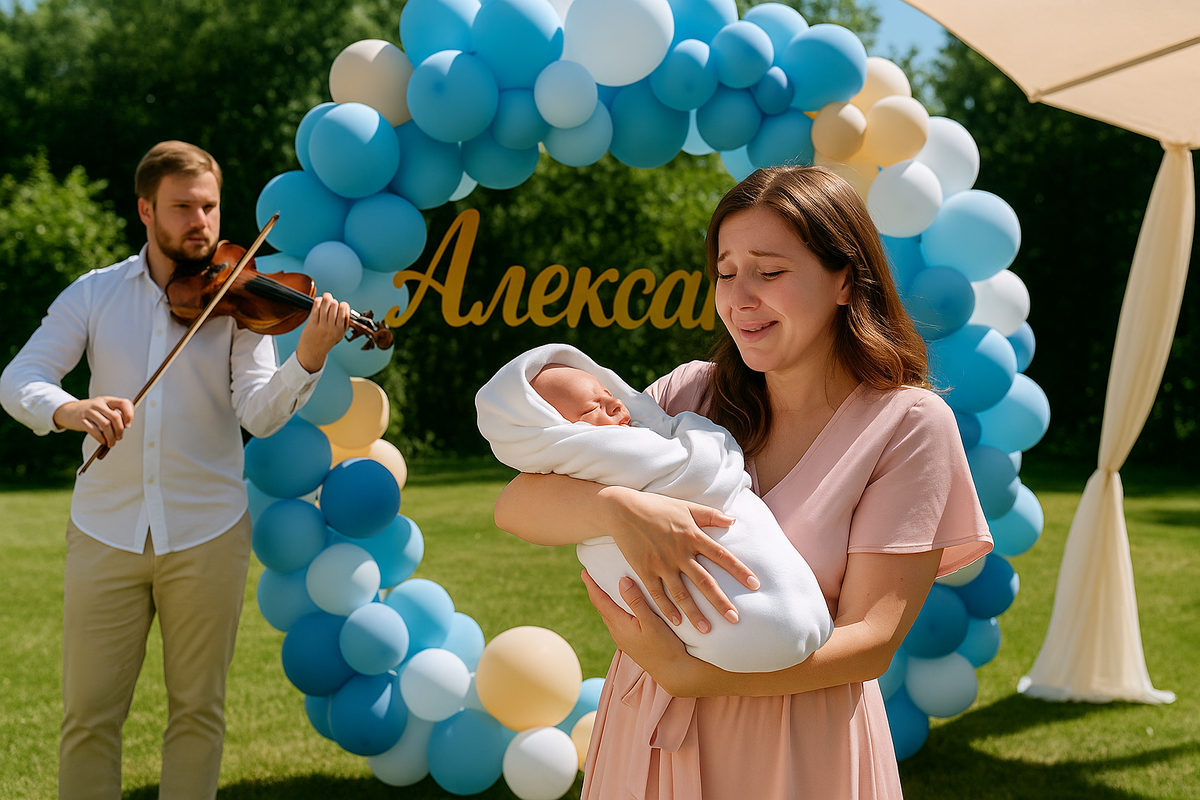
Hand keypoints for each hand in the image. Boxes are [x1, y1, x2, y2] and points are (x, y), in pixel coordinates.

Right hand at [53, 397, 134, 446]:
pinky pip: (95, 431)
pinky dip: (101, 438)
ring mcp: (89, 412)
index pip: (124, 403)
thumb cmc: (90, 412)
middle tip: (119, 437)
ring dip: (111, 437)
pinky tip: (103, 441)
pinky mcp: (82, 421)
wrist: (68, 411)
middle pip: (115, 417)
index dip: (129, 414)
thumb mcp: (102, 408)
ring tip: (111, 442)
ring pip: (106, 425)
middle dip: (120, 430)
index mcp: (107, 400)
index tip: (128, 425)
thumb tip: (124, 427)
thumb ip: (113, 415)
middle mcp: (98, 404)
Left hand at [295, 293, 350, 372]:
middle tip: (330, 300)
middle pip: (335, 305)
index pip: (344, 310)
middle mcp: (333, 328)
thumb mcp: (339, 335)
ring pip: (326, 305)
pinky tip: (318, 301)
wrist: (312, 354)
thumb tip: (343, 306)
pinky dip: (317, 301)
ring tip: (325, 298)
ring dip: (325, 298)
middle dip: (333, 300)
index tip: (339, 305)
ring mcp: (322, 327)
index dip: (342, 304)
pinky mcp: (312, 325)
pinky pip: (316, 308)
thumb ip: (343, 323)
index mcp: (341, 330)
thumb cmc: (325, 342)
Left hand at [584, 570, 698, 695]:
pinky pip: (617, 621)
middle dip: (596, 591)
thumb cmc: (665, 646)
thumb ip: (636, 601)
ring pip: (609, 615)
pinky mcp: (630, 643)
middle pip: (601, 607)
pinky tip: (623, 606)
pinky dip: (615, 609)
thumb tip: (621, 581)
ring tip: (606, 587)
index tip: (584, 571)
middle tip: (593, 575)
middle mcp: (617, 632)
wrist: (673, 672)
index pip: (599, 601)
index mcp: (619, 624)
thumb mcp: (652, 621)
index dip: (591, 585)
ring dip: (605, 600)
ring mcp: (623, 639)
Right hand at [607, 487, 757, 633]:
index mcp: (692, 536)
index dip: (739, 570)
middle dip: (721, 602)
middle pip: (705, 581)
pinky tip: (677, 623)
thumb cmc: (657, 506)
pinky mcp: (645, 570)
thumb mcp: (686, 507)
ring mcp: (662, 564)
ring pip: (682, 594)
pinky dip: (667, 609)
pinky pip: (658, 594)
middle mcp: (680, 552)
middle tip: (735, 619)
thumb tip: (733, 520)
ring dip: (695, 614)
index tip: (755, 584)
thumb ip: (710, 515)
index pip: (722, 556)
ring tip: (707, 631)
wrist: (623, 510)